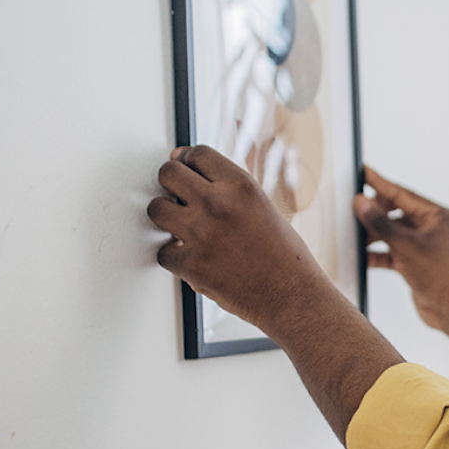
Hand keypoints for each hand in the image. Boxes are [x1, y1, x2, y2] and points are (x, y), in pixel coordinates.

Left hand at [148, 145, 329, 333]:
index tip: (183, 167)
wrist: (291, 295)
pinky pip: (163, 251)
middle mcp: (218, 204)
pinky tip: (192, 256)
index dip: (186, 159)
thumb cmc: (283, 254)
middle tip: (177, 196)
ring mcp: (201, 233)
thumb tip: (185, 166)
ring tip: (182, 226)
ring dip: (165, 216)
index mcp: (240, 185)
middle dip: (170, 183)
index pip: (197, 153)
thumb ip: (226, 187)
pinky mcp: (191, 264)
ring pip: (156, 209)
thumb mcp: (260, 204)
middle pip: (168, 173)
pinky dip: (174, 256)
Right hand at [354, 166, 448, 332]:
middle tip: (354, 210)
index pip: (403, 194)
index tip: (363, 172)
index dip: (380, 183)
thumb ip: (380, 223)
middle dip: (375, 214)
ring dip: (375, 236)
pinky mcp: (417, 263)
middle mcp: (432, 228)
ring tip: (355, 236)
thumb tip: (362, 203)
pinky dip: (379, 254)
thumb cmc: (443, 277)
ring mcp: (424, 246)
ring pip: (393, 233)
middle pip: (396, 213)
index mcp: (438, 215)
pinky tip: (364, 256)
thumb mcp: (406, 246)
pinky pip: (393, 252)